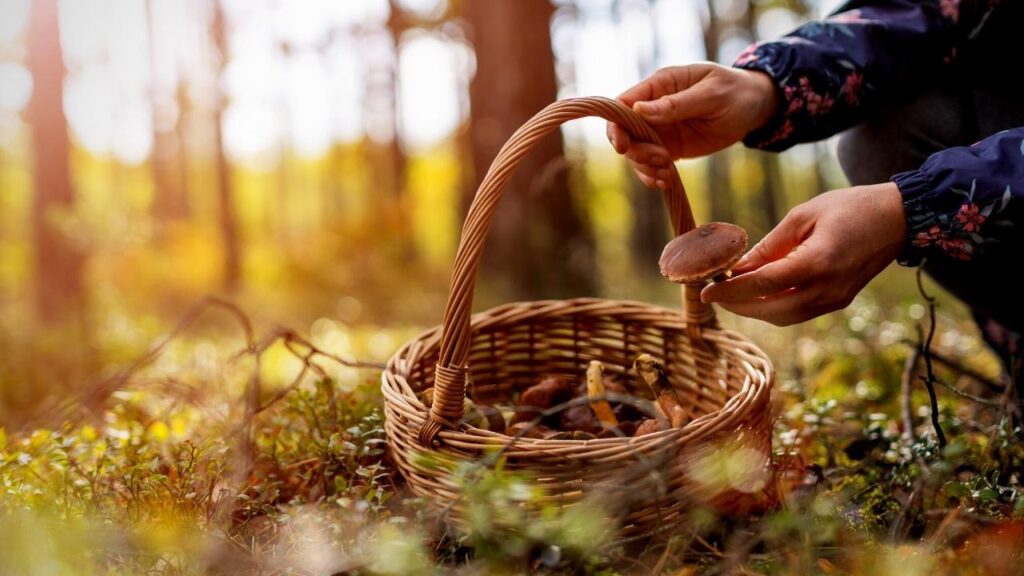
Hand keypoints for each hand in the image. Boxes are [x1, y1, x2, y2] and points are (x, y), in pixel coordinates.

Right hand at [606, 63, 778, 189]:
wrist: (754, 108)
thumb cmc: (735, 92)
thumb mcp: (711, 94)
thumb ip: (676, 103)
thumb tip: (639, 110)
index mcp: (660, 85)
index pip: (623, 104)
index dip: (616, 125)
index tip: (623, 147)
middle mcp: (653, 108)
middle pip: (624, 132)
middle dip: (635, 151)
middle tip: (661, 160)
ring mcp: (660, 129)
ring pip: (635, 152)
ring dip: (645, 167)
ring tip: (668, 174)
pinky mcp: (669, 147)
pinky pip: (650, 164)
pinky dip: (653, 176)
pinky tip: (667, 182)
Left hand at [700, 183, 907, 325]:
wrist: (898, 217)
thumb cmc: (850, 207)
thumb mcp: (802, 216)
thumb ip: (769, 245)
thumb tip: (738, 267)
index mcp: (817, 262)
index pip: (762, 285)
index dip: (730, 290)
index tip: (706, 290)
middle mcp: (827, 288)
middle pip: (771, 310)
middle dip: (738, 305)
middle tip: (714, 293)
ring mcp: (835, 299)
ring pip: (784, 317)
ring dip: (755, 310)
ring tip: (732, 293)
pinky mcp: (839, 301)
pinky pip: (799, 312)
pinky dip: (774, 307)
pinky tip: (759, 294)